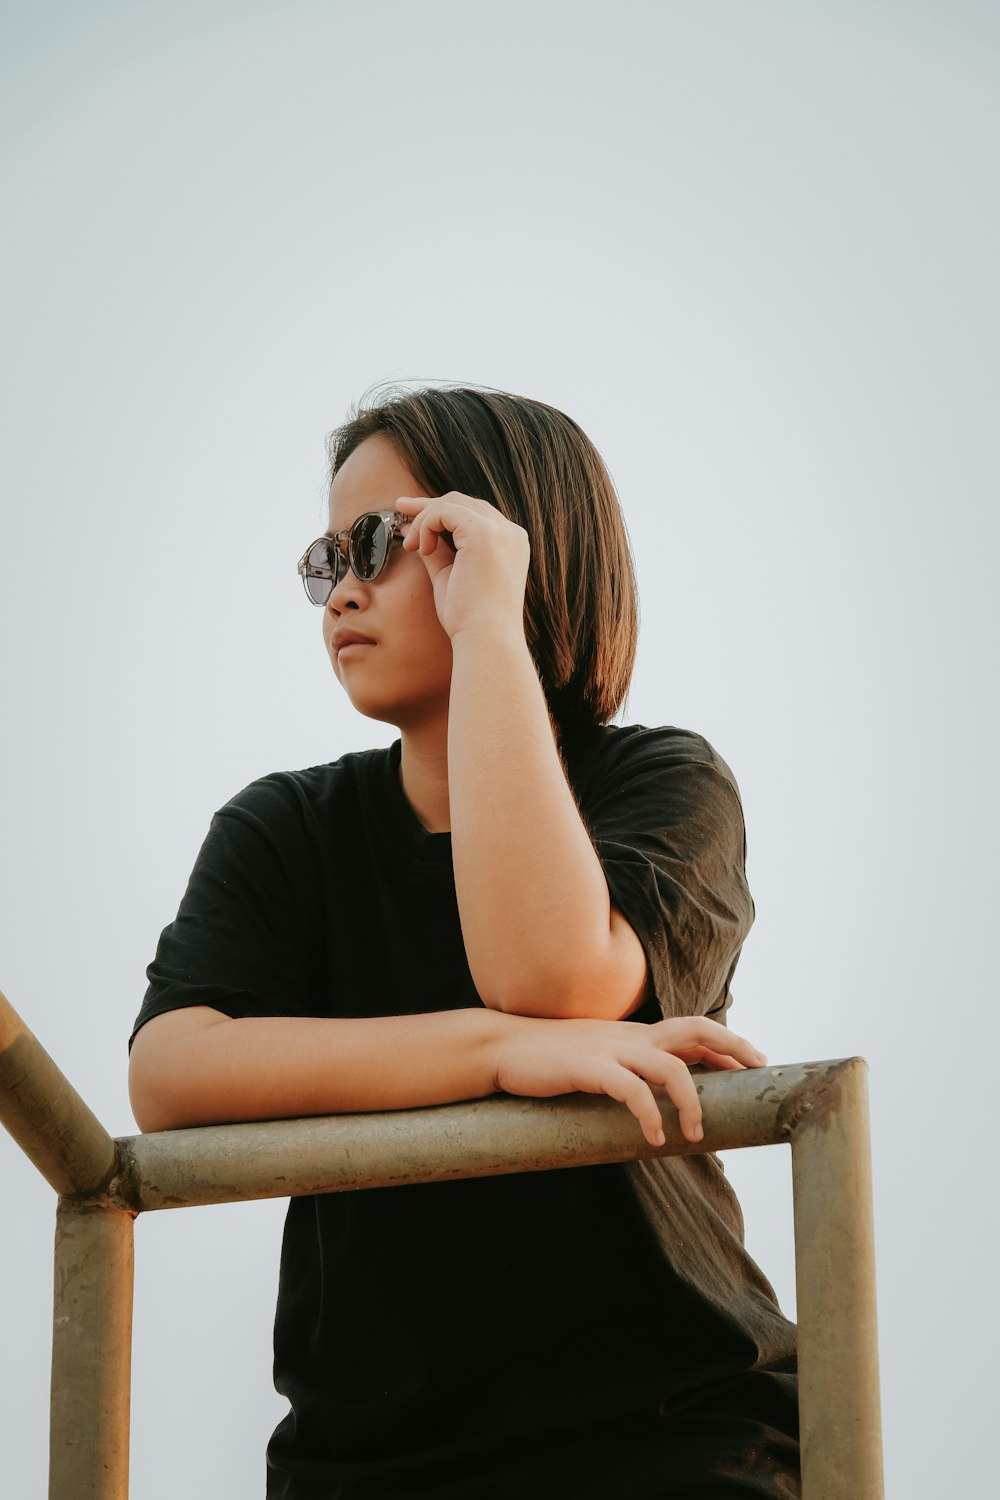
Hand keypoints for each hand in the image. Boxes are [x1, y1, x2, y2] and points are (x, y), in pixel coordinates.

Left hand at [396, 492, 529, 643]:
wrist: (485, 640)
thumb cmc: (469, 619)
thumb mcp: (450, 576)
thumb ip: (436, 551)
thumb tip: (413, 529)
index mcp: (509, 545)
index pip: (473, 514)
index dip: (440, 512)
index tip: (412, 518)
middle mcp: (510, 534)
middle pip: (463, 502)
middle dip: (428, 506)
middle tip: (400, 509)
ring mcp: (500, 531)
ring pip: (452, 503)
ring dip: (425, 520)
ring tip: (412, 547)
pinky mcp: (483, 533)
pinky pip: (445, 512)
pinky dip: (426, 525)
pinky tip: (421, 548)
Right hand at [491, 1014, 767, 1146]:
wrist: (502, 1047)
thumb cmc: (549, 1057)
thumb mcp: (597, 1054)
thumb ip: (626, 1063)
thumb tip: (652, 1089)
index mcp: (634, 1034)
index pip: (692, 1029)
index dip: (727, 1042)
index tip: (755, 1062)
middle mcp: (630, 1036)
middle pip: (694, 1030)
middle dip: (731, 1049)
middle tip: (754, 1077)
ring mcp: (611, 1049)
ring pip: (670, 1067)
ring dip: (691, 1101)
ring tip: (694, 1134)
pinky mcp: (588, 1068)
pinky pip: (631, 1089)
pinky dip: (649, 1113)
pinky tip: (653, 1137)